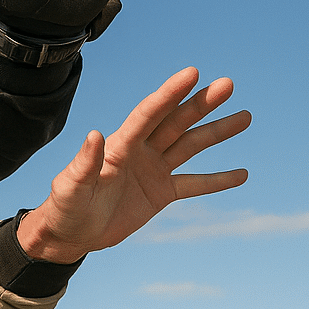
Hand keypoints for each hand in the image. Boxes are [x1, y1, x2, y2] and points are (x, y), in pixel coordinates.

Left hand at [19, 67, 250, 263]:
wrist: (69, 235)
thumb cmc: (64, 209)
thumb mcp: (70, 187)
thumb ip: (84, 163)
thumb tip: (95, 134)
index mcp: (118, 146)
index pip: (148, 114)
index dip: (169, 94)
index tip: (192, 73)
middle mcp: (140, 152)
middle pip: (176, 123)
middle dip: (201, 104)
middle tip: (228, 84)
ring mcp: (153, 171)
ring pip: (191, 147)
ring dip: (217, 132)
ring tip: (245, 116)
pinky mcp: (161, 193)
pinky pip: (194, 184)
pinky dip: (217, 180)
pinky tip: (242, 174)